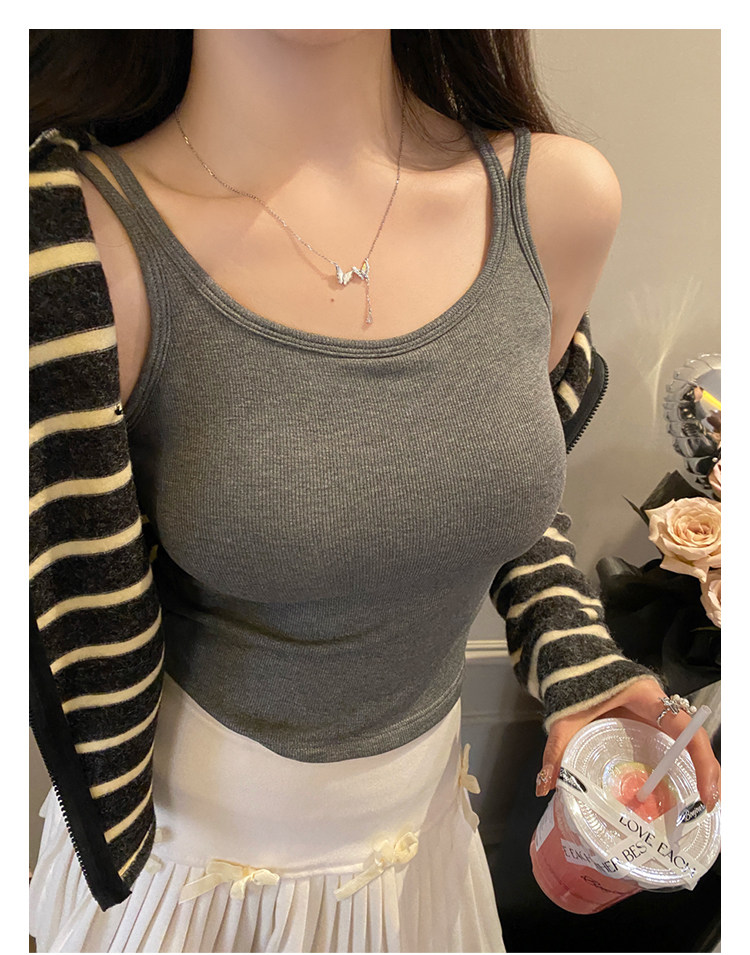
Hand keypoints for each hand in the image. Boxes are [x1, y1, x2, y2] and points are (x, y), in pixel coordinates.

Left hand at [535, 677, 720, 811]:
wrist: (571, 659)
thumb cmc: (575, 682)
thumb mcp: (566, 717)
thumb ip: (556, 749)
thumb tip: (544, 787)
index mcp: (647, 698)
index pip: (686, 728)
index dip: (703, 761)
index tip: (706, 794)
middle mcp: (658, 705)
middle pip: (692, 740)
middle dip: (705, 773)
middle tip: (705, 808)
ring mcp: (655, 713)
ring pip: (684, 742)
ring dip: (694, 770)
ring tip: (695, 806)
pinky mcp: (647, 720)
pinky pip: (668, 743)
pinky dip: (675, 764)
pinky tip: (671, 789)